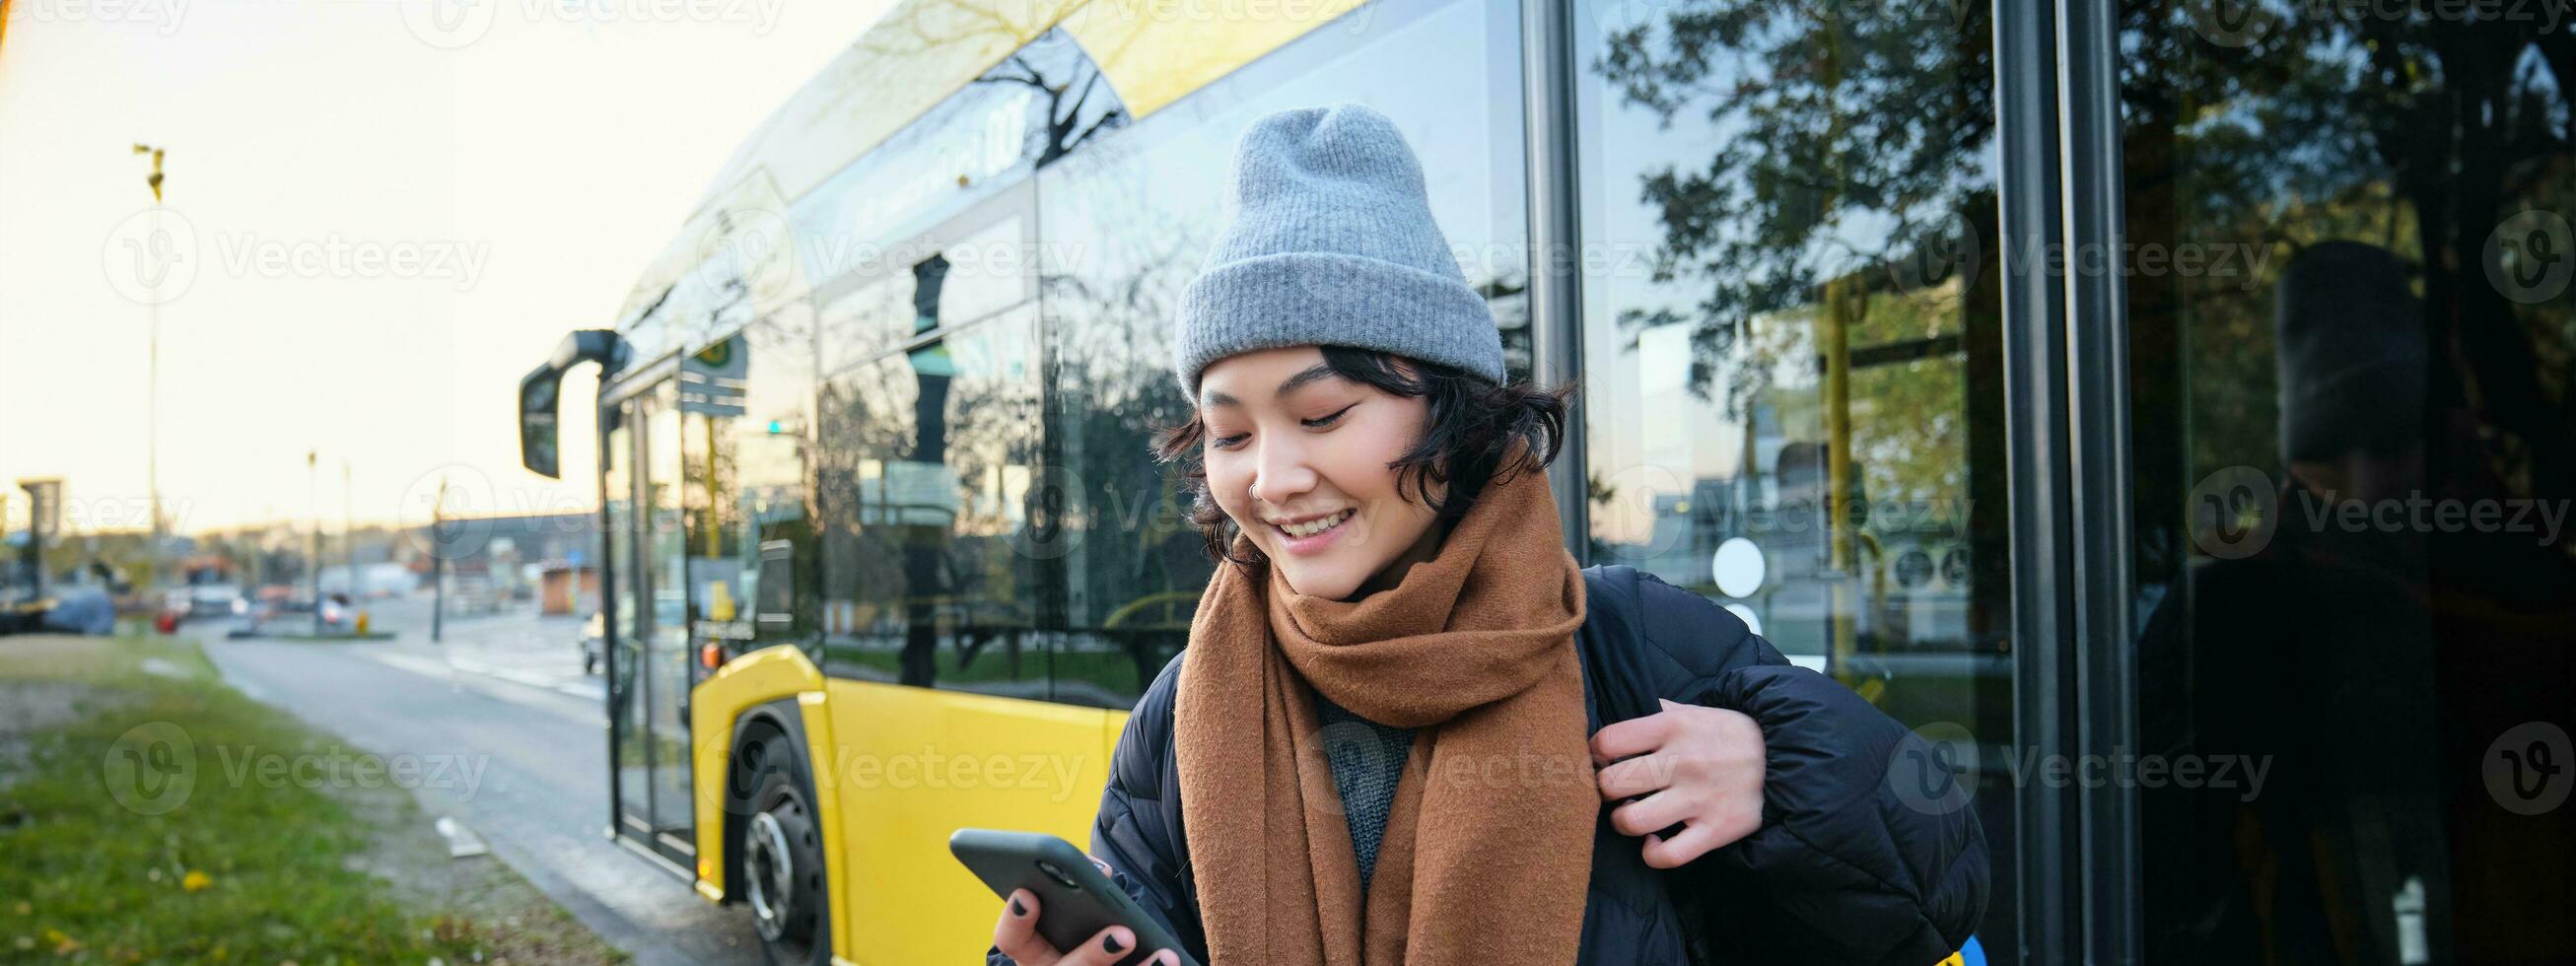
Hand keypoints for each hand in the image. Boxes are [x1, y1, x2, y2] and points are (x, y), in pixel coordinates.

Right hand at [991, 856, 1179, 965]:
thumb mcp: (1075, 907)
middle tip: (1122, 935)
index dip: (1016, 918)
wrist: (1104, 957)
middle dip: (1093, 954)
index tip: (1028, 894)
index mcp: (1030, 952)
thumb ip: (1079, 884)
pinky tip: (1169, 960)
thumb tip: (1098, 872)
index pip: (1010, 939)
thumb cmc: (1083, 924)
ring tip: (1163, 956)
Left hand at [1592, 697, 1765, 868]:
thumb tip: (1617, 714)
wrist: (1790, 758)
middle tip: (1615, 790)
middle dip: (1604, 790)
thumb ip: (1656, 712)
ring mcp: (1699, 798)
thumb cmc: (1731, 735)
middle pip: (1611, 784)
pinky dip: (1652, 853)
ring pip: (1632, 822)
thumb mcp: (1696, 711)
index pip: (1608, 741)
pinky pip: (1668, 855)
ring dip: (1622, 821)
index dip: (1594, 754)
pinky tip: (1655, 840)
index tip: (1602, 760)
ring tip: (1631, 814)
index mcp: (1674, 726)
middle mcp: (1683, 761)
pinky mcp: (1716, 830)